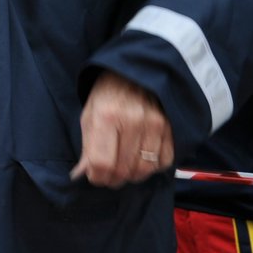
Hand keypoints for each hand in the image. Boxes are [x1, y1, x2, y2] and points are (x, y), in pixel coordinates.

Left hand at [72, 71, 172, 186]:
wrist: (134, 74)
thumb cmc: (107, 95)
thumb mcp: (89, 116)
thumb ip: (87, 148)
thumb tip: (81, 175)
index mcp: (107, 116)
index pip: (102, 163)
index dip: (97, 177)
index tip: (95, 177)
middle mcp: (133, 121)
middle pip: (124, 169)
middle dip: (113, 179)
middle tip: (109, 176)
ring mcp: (156, 124)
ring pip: (145, 170)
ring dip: (133, 176)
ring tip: (125, 169)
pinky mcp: (171, 127)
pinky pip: (164, 162)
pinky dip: (153, 167)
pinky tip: (143, 159)